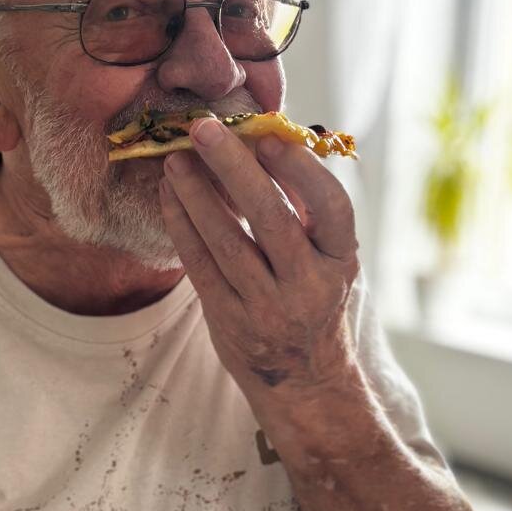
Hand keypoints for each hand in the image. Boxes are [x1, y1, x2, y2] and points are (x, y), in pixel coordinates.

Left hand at [159, 117, 359, 398]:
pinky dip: (182, 226)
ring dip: (196, 194)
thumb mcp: (330, 260)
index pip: (333, 208)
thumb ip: (307, 210)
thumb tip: (266, 139)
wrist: (304, 382)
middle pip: (271, 219)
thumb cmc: (315, 301)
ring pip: (227, 242)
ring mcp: (269, 309)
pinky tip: (169, 196)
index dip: (301, 171)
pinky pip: (200, 266)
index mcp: (342, 261)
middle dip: (233, 168)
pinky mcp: (230, 323)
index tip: (267, 136)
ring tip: (174, 159)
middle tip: (203, 128)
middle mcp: (310, 286)